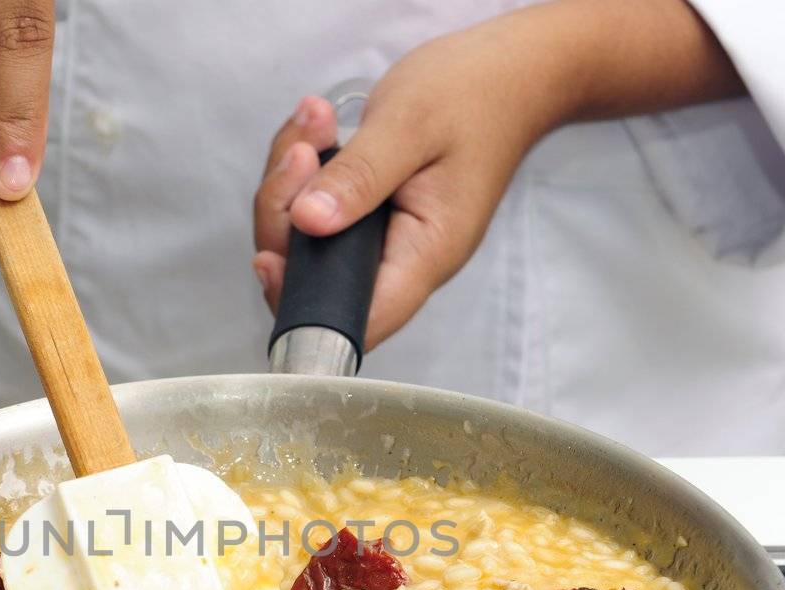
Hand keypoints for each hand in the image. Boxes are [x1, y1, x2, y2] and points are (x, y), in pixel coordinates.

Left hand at [252, 0, 740, 348]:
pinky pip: (316, 208)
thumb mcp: (410, 127)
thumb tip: (307, 223)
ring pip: (306, 238)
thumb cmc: (476, 95)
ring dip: (291, 181)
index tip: (272, 257)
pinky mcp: (370, 215)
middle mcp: (402, 259)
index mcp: (423, 255)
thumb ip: (359, 178)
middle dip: (285, 215)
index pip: (356, 320)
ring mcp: (384, 238)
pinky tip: (319, 129)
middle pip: (315, 277)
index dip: (303, 305)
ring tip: (316, 122)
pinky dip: (303, 170)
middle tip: (302, 151)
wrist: (512, 72)